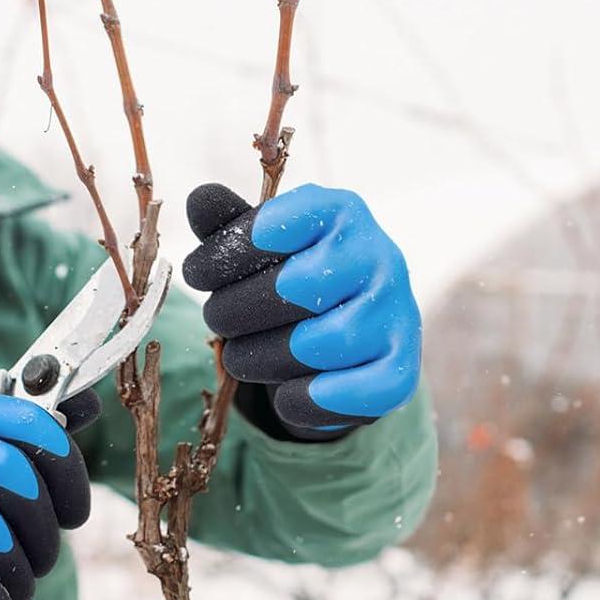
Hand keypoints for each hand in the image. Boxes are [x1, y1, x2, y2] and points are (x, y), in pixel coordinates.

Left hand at [181, 182, 421, 439]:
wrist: (350, 335)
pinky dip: (306, 400)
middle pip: (291, 290)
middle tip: (218, 320)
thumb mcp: (260, 248)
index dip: (224, 256)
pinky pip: (353, 392)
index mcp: (340, 212)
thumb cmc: (293, 278)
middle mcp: (379, 254)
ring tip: (242, 357)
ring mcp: (397, 311)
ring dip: (260, 358)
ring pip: (317, 344)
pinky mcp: (401, 366)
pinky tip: (284, 396)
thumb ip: (230, 226)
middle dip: (233, 312)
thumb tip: (199, 199)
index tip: (198, 274)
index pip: (271, 228)